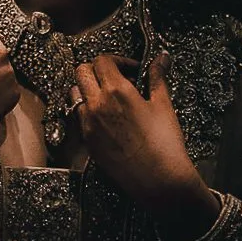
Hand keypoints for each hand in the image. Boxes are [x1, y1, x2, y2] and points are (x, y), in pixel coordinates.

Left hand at [71, 52, 219, 240]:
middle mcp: (97, 104)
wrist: (160, 182)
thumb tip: (161, 58)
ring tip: (109, 98)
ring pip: (76, 94)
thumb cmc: (165, 145)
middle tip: (115, 79)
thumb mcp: (163, 105)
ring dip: (88, 89)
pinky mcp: (88, 142)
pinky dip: (88, 111)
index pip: (102, 60)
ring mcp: (89, 124)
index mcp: (117, 91)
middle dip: (97, 70)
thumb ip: (157, 77)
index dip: (116, 60)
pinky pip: (79, 117)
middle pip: (82, 71)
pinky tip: (107, 118)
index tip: (129, 68)